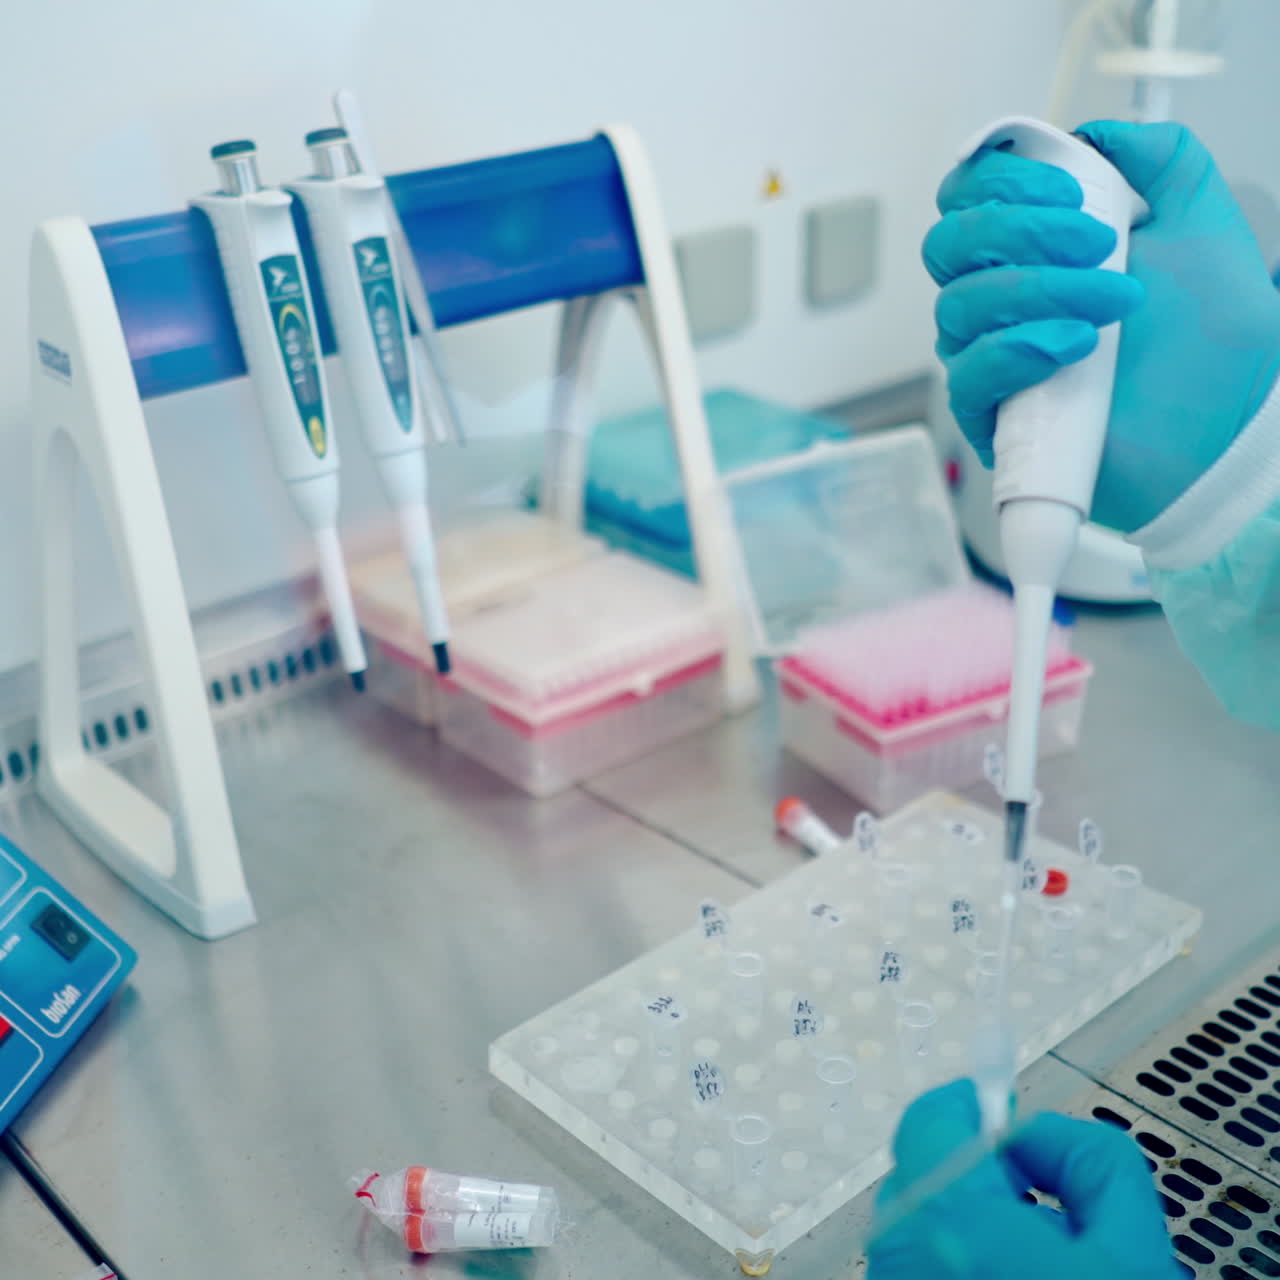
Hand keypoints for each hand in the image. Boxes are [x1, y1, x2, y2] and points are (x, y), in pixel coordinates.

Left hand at [868, 1080, 1182, 1279]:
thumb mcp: (1132, 1252)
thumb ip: (1093, 1161)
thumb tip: (1042, 1134)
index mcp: (949, 1218)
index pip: (932, 1118)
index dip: (977, 1108)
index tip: (1013, 1120)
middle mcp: (899, 1254)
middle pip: (928, 1171)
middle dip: (986, 1177)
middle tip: (1049, 1212)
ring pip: (924, 1224)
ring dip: (974, 1227)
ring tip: (1038, 1271)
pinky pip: (920, 1266)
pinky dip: (959, 1265)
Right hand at [926, 121, 1279, 531]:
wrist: (1226, 429)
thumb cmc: (1211, 346)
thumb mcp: (1203, 225)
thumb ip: (1162, 159)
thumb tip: (1098, 131)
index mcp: (1033, 251)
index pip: (969, 197)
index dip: (1003, 180)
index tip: (1072, 190)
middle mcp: (1001, 302)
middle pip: (947, 244)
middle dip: (1018, 230)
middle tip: (1096, 244)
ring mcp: (990, 359)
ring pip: (958, 306)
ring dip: (1039, 290)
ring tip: (1113, 306)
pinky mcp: (991, 417)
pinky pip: (967, 374)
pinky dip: (1018, 349)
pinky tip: (1075, 348)